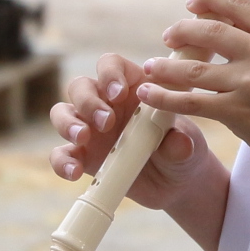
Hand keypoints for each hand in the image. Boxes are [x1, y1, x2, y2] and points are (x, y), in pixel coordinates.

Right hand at [48, 52, 211, 211]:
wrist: (175, 185)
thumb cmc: (183, 153)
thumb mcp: (189, 148)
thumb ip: (180, 143)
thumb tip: (178, 142)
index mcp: (133, 88)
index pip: (111, 65)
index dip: (109, 73)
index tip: (118, 93)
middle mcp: (106, 103)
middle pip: (80, 86)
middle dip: (88, 101)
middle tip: (107, 122)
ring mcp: (90, 129)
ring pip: (62, 113)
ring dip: (67, 123)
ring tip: (83, 137)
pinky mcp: (82, 156)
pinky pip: (60, 154)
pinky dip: (62, 161)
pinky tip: (74, 172)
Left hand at [137, 0, 249, 186]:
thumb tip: (233, 26)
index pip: (237, 3)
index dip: (207, 0)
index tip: (192, 4)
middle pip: (210, 31)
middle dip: (182, 30)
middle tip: (168, 36)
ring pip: (194, 68)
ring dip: (165, 66)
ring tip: (149, 67)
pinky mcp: (239, 113)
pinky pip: (192, 101)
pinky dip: (165, 97)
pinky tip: (148, 95)